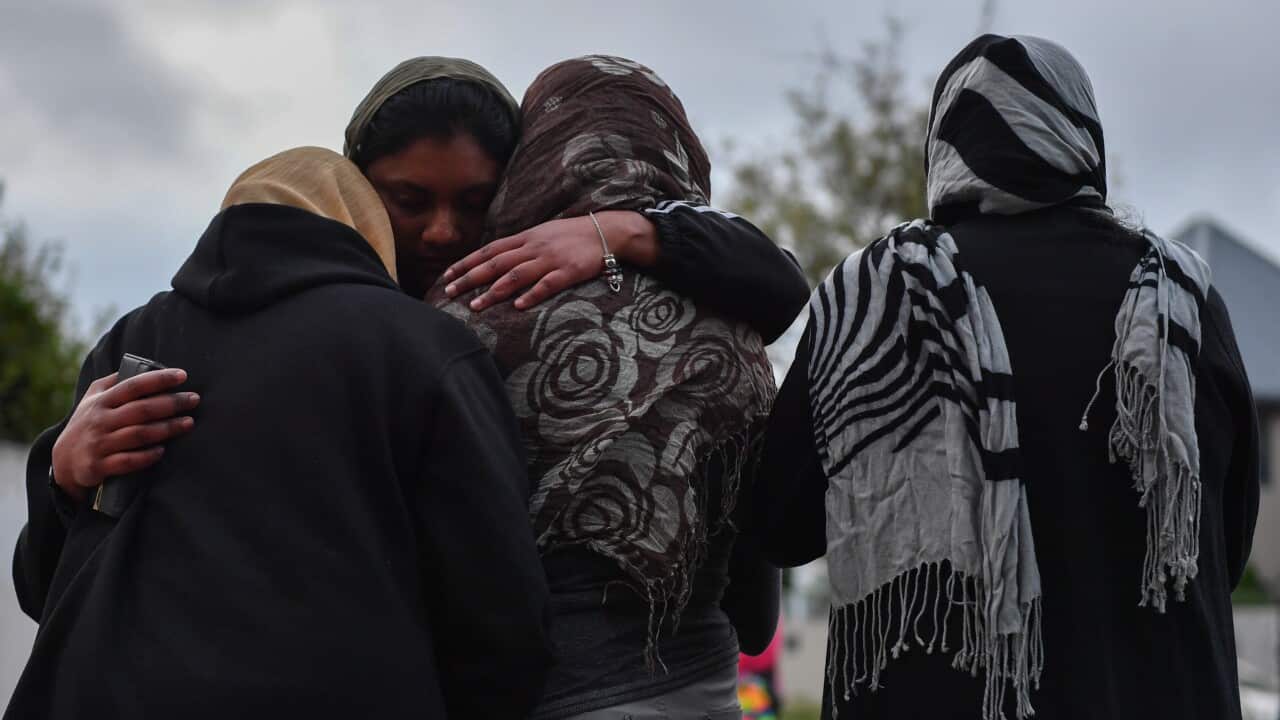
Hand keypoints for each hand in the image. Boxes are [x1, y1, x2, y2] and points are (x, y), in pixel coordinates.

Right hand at [50, 369, 198, 501]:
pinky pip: (128, 461)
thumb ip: (113, 383)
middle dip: (171, 403)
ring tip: (189, 423)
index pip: (133, 386)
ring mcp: (99, 444)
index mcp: (102, 402)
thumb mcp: (92, 399)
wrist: (63, 461)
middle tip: (194, 399)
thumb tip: (141, 365)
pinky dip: (147, 456)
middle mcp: (100, 420)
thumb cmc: (87, 424)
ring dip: (167, 429)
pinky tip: (163, 451)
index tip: (182, 375)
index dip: (158, 379)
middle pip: (142, 410)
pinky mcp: (99, 466)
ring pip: (139, 435)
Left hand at [441, 210, 660, 310]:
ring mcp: (551, 259)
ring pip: (516, 275)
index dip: (467, 263)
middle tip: (450, 293)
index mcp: (526, 238)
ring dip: (494, 291)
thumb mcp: (543, 234)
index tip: (447, 275)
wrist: (606, 231)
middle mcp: (534, 247)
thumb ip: (521, 247)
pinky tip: (519, 306)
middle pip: (496, 263)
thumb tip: (497, 258)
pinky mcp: (569, 271)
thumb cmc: (572, 235)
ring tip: (476, 306)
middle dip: (470, 279)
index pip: (489, 250)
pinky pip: (548, 284)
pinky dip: (532, 295)